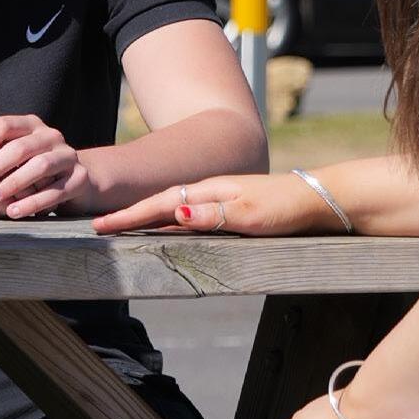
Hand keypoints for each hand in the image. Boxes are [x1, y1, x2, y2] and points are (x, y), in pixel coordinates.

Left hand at [0, 113, 89, 218]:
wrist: (74, 181)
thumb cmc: (30, 164)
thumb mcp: (10, 147)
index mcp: (31, 124)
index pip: (4, 125)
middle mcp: (51, 135)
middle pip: (20, 147)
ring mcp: (68, 156)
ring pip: (40, 166)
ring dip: (13, 183)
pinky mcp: (79, 179)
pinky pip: (56, 191)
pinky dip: (32, 202)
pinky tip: (13, 212)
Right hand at [92, 171, 334, 235]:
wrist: (319, 200)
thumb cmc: (286, 207)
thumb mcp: (250, 214)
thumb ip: (212, 215)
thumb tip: (174, 214)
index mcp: (209, 191)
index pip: (160, 204)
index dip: (129, 216)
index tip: (100, 225)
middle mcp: (209, 192)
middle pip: (160, 204)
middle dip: (128, 215)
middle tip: (98, 226)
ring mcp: (218, 200)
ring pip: (173, 208)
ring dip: (146, 216)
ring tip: (120, 227)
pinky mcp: (229, 210)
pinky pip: (188, 215)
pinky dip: (168, 220)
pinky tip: (166, 227)